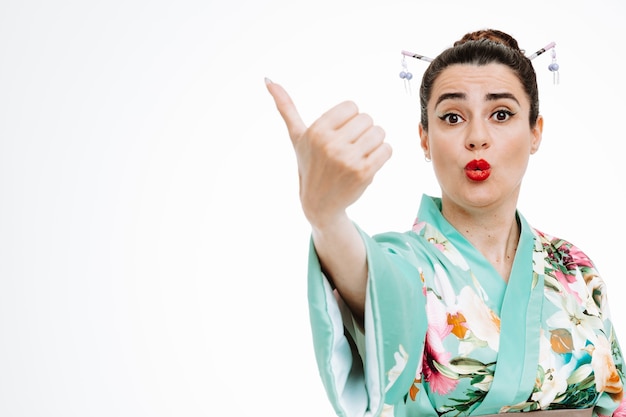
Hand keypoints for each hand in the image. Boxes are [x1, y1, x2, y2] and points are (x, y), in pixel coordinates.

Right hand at [265, 79, 391, 227]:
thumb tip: (268, 80)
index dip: (350, 119)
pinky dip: (382, 155)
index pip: (351, 106)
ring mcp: (347, 159)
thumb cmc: (309, 165)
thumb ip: (286, 108)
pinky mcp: (363, 173)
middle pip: (367, 118)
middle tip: (349, 148)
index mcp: (316, 131)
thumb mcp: (297, 137)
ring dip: (374, 143)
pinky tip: (368, 164)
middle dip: (362, 131)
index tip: (340, 134)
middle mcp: (330, 144)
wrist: (319, 203)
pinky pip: (387, 150)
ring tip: (359, 155)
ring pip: (379, 132)